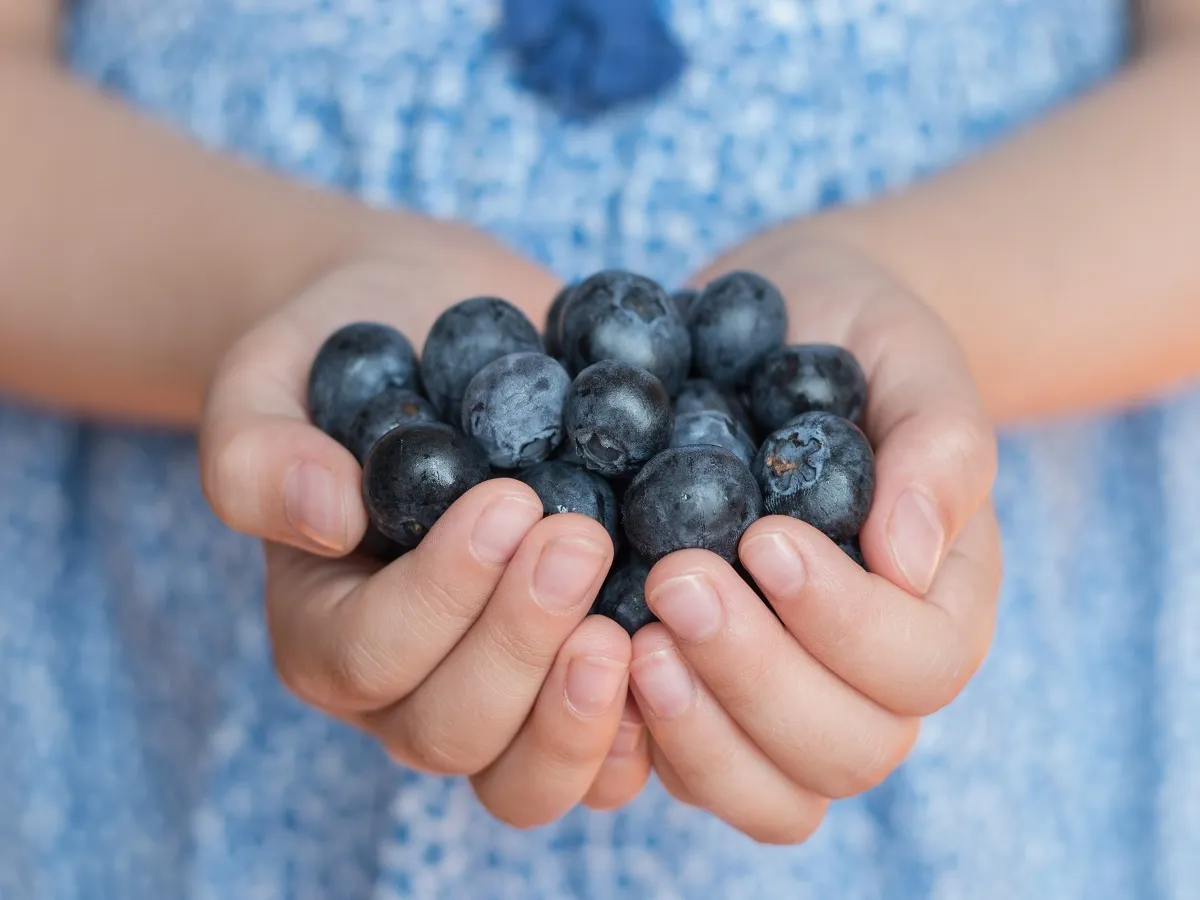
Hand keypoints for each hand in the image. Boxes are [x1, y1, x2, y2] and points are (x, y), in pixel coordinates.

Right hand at [198, 223, 651, 826]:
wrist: (447, 338)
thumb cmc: (354, 355)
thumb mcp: (274, 378)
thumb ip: (258, 450)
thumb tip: (324, 515)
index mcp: (325, 627)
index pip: (369, 654)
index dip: (441, 597)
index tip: (510, 501)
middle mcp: (406, 687)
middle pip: (452, 733)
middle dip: (520, 647)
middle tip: (581, 542)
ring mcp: (497, 698)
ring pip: (526, 778)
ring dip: (583, 714)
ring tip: (640, 626)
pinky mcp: (572, 683)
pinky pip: (607, 754)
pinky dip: (651, 726)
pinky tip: (689, 654)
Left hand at [630, 237, 1001, 842]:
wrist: (769, 334)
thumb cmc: (852, 343)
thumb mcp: (910, 360)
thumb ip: (937, 448)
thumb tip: (906, 559)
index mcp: (936, 602)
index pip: (919, 665)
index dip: (844, 623)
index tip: (763, 537)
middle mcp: (867, 674)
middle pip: (848, 751)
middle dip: (758, 678)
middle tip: (676, 581)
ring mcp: (782, 698)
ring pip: (772, 795)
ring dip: (700, 733)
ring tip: (632, 642)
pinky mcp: (703, 697)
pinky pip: (688, 770)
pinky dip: (640, 741)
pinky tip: (593, 660)